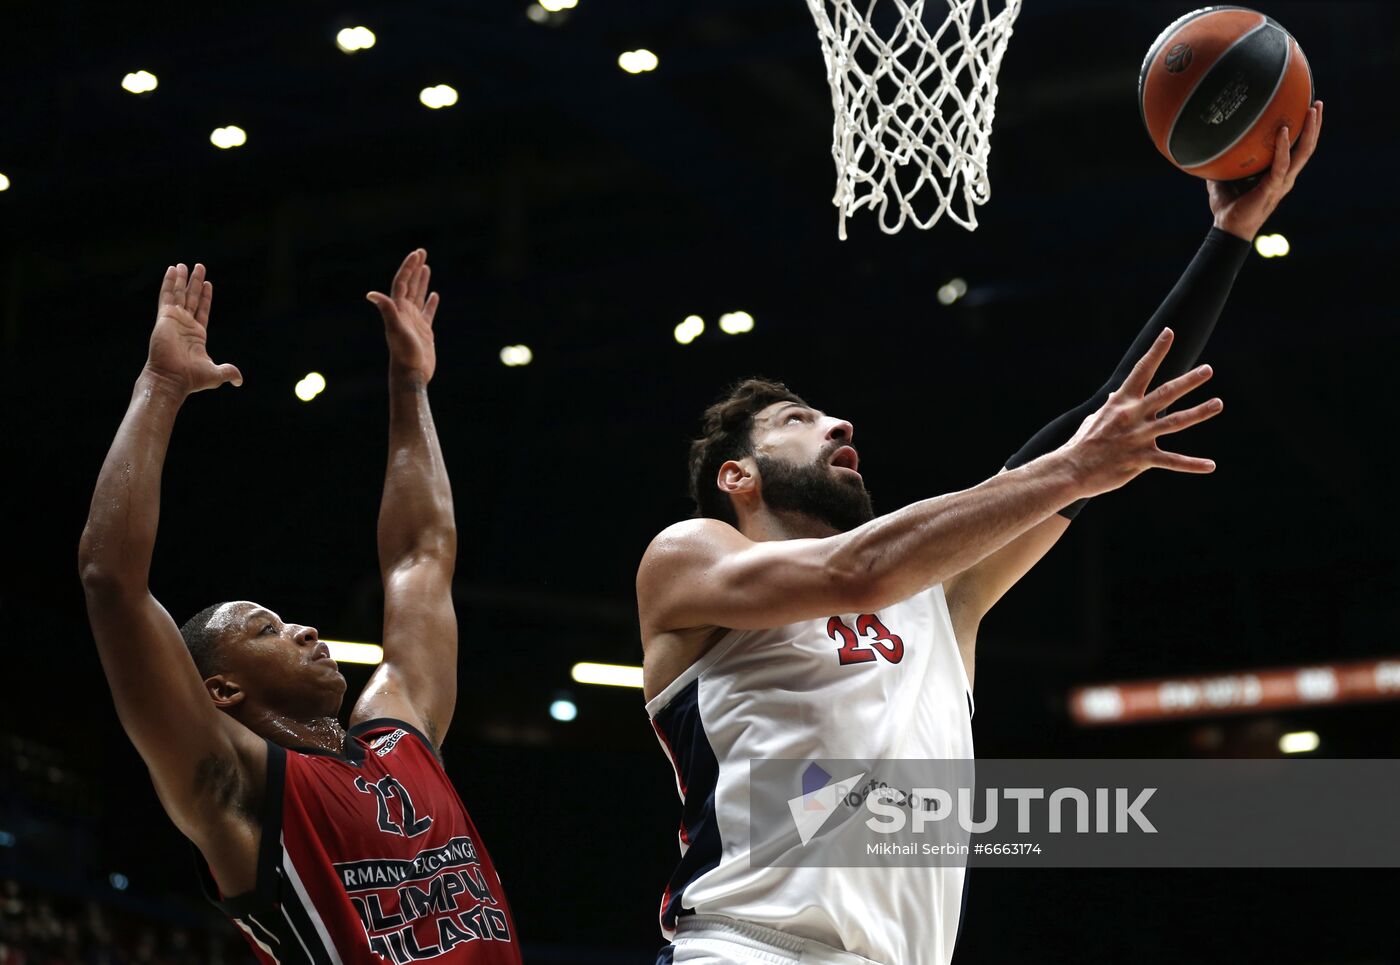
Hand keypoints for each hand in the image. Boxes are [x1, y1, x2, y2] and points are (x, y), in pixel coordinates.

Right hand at [144, 263, 242, 395]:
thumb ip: (228, 372)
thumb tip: (239, 380)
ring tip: (183, 265)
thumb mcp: (215, 374)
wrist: (172, 379)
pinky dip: (169, 283)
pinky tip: (171, 270)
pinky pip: (167, 295)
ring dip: (181, 279)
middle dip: (195, 283)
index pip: (202, 310)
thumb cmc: (191, 379)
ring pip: (179, 294)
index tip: (208, 284)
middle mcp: (185, 325)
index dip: (206, 297)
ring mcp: (174, 320)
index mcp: (197, 335)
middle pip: (192, 298)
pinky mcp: (165, 317)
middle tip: (199, 267)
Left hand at [367, 248, 439, 382]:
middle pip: (410, 285)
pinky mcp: (424, 331)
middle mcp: (404, 313)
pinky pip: (428, 312)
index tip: (417, 253)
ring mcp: (414, 321)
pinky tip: (435, 295)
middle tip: (422, 252)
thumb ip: (386, 310)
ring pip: (418, 296)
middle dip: (415, 268)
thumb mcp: (395, 329)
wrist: (411, 374)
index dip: (409, 267)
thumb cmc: (403, 353)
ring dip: (422, 281)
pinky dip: (431, 303)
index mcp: (398, 309)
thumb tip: (370, 294)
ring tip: (427, 267)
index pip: (403, 282)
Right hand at [1063, 328, 1222, 497]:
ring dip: (1199, 412)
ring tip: (1217, 403)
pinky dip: (1192, 464)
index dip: (1156, 351)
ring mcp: (1138, 437)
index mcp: (1121, 403)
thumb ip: (1111, 407)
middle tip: (1207, 370)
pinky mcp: (1141, 459)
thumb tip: (1115, 396)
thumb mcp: (1095, 419)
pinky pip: (1171, 461)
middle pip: (1166, 393)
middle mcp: (1132, 416)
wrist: (1071, 469)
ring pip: (1175, 422)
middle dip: (1188, 381)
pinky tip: (1210, 466)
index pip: (1141, 370)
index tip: (1169, 332)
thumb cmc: (1082, 444)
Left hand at [1209, 99, 1322, 240]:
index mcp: (1279, 174)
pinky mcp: (1272, 187)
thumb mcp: (1224, 178)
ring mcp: (1281, 182)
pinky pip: (1281, 164)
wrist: (1227, 227)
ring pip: (1303, 153)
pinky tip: (1283, 131)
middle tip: (1317, 102)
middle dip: (1315, 124)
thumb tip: (1211, 145)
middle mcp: (1285, 177)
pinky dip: (1283, 147)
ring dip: (1309, 131)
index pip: (1298, 149)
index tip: (1307, 109)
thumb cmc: (1227, 205)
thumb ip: (1224, 162)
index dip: (1305, 131)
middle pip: (1308, 147)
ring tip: (1311, 110)